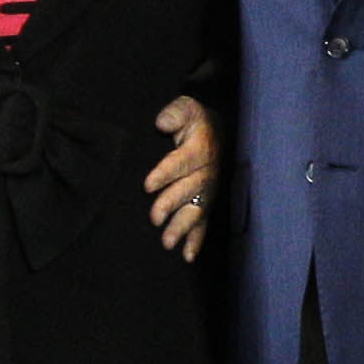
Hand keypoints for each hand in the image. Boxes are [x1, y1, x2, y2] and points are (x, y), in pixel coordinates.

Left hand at [146, 95, 216, 261]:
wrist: (216, 131)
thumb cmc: (194, 120)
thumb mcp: (186, 107)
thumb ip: (175, 113)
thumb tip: (162, 122)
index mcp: (200, 147)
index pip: (182, 161)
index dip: (165, 173)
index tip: (147, 185)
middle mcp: (207, 171)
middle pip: (190, 190)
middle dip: (172, 204)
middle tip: (154, 218)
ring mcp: (208, 190)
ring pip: (196, 210)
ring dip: (182, 227)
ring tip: (167, 242)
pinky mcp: (206, 202)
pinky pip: (203, 223)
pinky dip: (196, 241)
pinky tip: (187, 256)